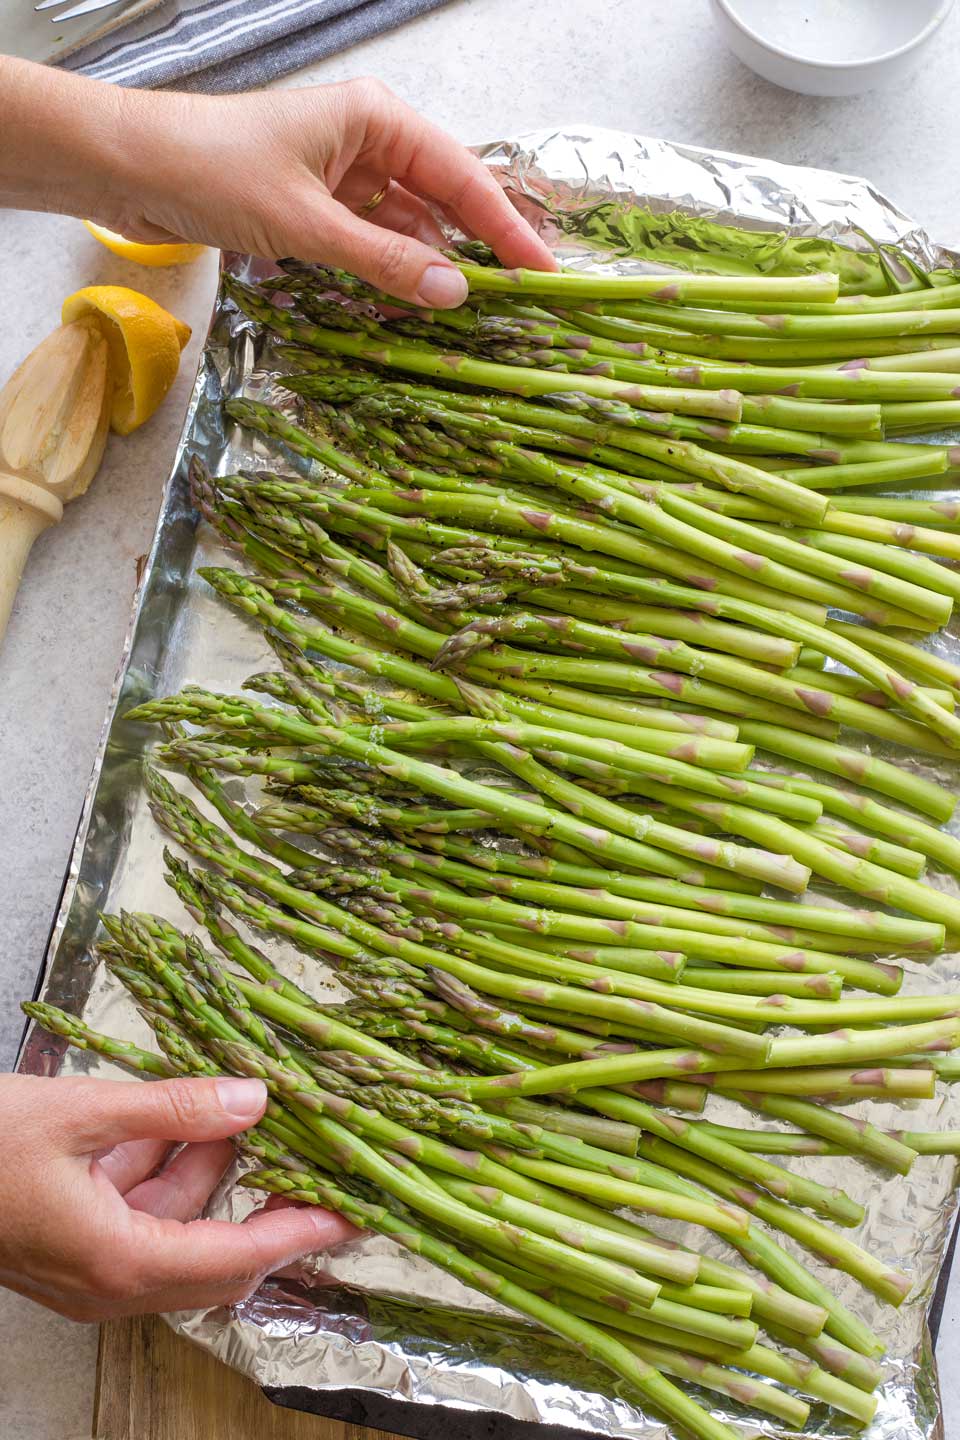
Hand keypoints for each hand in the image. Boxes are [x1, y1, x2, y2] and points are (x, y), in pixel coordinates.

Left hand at [0, 60, 554, 307]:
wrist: (131, 168)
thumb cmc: (215, 171)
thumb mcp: (308, 224)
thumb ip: (383, 261)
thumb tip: (454, 294)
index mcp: (376, 119)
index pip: (462, 177)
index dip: (507, 228)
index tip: (544, 273)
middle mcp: (367, 141)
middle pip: (442, 201)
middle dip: (477, 250)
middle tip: (518, 303)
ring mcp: (342, 174)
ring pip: (406, 226)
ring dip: (429, 268)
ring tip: (466, 317)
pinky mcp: (315, 205)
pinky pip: (370, 241)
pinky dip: (389, 272)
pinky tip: (409, 304)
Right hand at [0, 1072, 356, 1320]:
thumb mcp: (80, 1113)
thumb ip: (174, 1108)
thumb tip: (254, 1098)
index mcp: (117, 1261)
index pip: (236, 1258)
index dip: (299, 1233)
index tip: (353, 1215)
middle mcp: (108, 1281)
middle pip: (216, 1255)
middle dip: (264, 1202)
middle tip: (315, 1155)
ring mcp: (87, 1268)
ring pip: (177, 1225)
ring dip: (207, 1169)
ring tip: (233, 1108)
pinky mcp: (72, 1243)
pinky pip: (139, 1212)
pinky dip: (164, 1166)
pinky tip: (173, 1118)